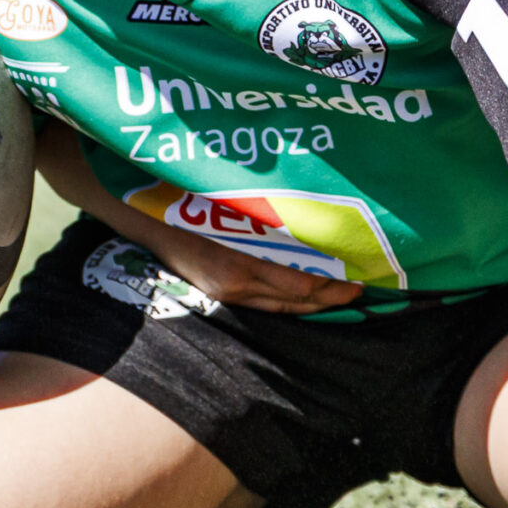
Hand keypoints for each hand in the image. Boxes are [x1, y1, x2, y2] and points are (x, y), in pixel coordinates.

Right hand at [135, 222, 363, 316]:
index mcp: (241, 263)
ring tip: (344, 294)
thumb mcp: (230, 207)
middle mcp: (238, 284)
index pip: (302, 284)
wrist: (144, 217)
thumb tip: (313, 224)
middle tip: (363, 288)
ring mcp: (228, 293)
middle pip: (298, 299)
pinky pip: (267, 305)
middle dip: (333, 297)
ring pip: (284, 307)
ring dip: (316, 302)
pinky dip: (292, 301)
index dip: (334, 284)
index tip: (362, 276)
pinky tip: (309, 296)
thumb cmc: (188, 200)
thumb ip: (267, 221)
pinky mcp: (221, 294)